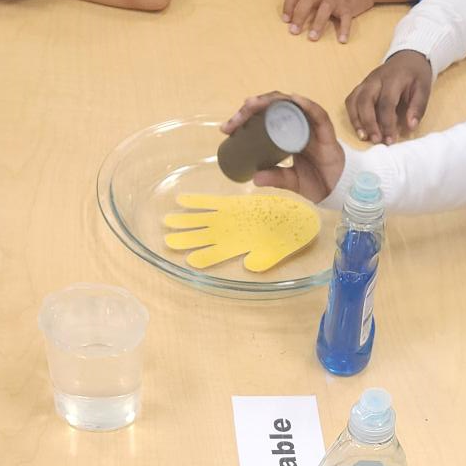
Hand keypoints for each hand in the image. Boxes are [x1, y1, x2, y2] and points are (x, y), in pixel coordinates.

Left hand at [163, 191, 319, 270]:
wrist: (298, 218)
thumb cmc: (291, 236)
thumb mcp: (280, 251)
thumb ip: (264, 259)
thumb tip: (249, 265)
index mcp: (240, 247)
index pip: (218, 255)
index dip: (205, 258)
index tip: (191, 262)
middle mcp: (230, 234)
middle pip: (204, 238)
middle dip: (186, 239)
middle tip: (168, 241)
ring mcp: (229, 218)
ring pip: (202, 221)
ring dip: (185, 222)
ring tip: (167, 221)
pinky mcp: (232, 204)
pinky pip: (210, 203)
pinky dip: (196, 202)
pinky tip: (181, 200)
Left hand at [220, 92, 343, 200]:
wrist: (339, 190)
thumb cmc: (316, 181)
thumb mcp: (290, 180)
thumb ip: (274, 178)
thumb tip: (253, 179)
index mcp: (285, 133)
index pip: (263, 118)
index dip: (244, 119)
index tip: (227, 130)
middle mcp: (297, 124)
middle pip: (273, 106)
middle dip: (251, 108)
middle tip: (235, 119)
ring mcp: (311, 125)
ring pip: (290, 104)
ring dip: (271, 100)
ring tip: (253, 104)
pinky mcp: (325, 130)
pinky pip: (316, 113)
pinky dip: (306, 104)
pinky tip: (293, 99)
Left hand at [283, 0, 376, 43]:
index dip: (288, 4)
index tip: (285, 19)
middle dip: (299, 15)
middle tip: (293, 31)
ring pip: (325, 8)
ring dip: (318, 23)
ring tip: (312, 38)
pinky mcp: (349, 5)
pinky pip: (346, 18)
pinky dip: (344, 29)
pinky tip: (342, 40)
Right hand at [346, 50, 432, 143]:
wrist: (407, 58)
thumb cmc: (416, 75)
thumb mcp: (424, 88)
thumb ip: (418, 107)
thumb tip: (410, 126)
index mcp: (393, 78)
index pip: (386, 102)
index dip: (387, 123)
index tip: (390, 139)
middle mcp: (375, 79)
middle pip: (365, 101)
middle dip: (369, 123)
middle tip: (376, 140)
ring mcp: (366, 82)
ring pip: (354, 100)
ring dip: (357, 121)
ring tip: (364, 137)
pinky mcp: (361, 86)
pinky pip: (351, 100)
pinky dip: (352, 115)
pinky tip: (360, 129)